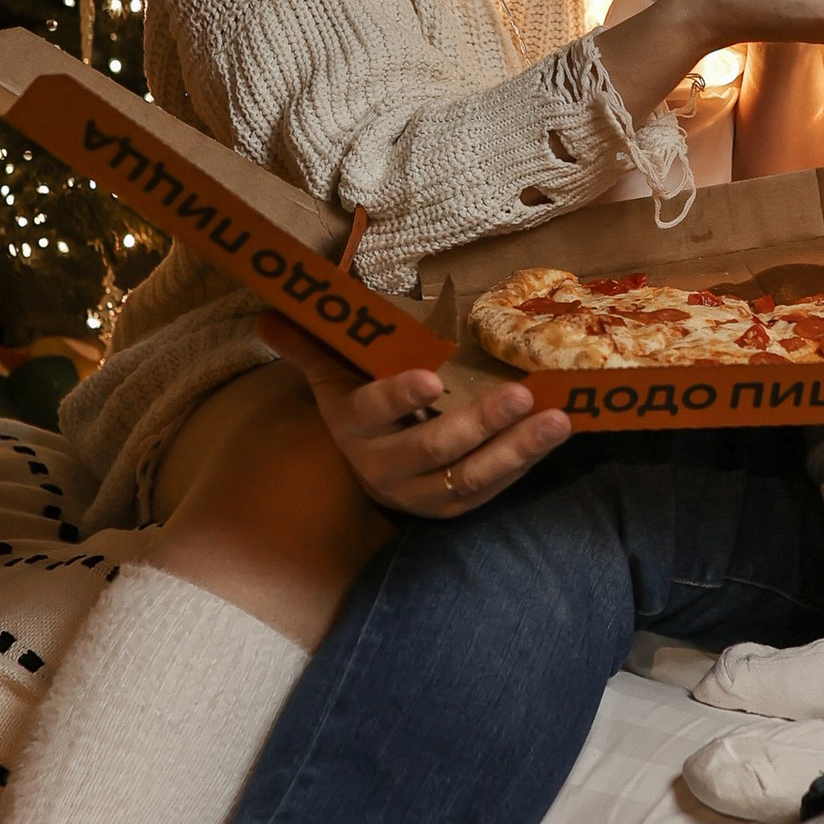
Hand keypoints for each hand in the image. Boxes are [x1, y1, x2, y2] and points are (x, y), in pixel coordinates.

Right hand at [277, 327, 570, 515]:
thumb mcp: (330, 374)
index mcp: (353, 427)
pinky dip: (525, 463)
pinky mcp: (454, 506)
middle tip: (520, 394)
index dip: (399, 396)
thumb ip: (307, 344)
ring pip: (471, 476)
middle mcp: (383, 467)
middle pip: (433, 449)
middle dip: (479, 423)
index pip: (373, 410)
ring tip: (556, 420)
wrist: (367, 464)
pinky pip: (491, 489)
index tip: (432, 377)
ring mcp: (421, 493)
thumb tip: (266, 316)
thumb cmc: (355, 403)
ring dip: (518, 449)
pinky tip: (554, 435)